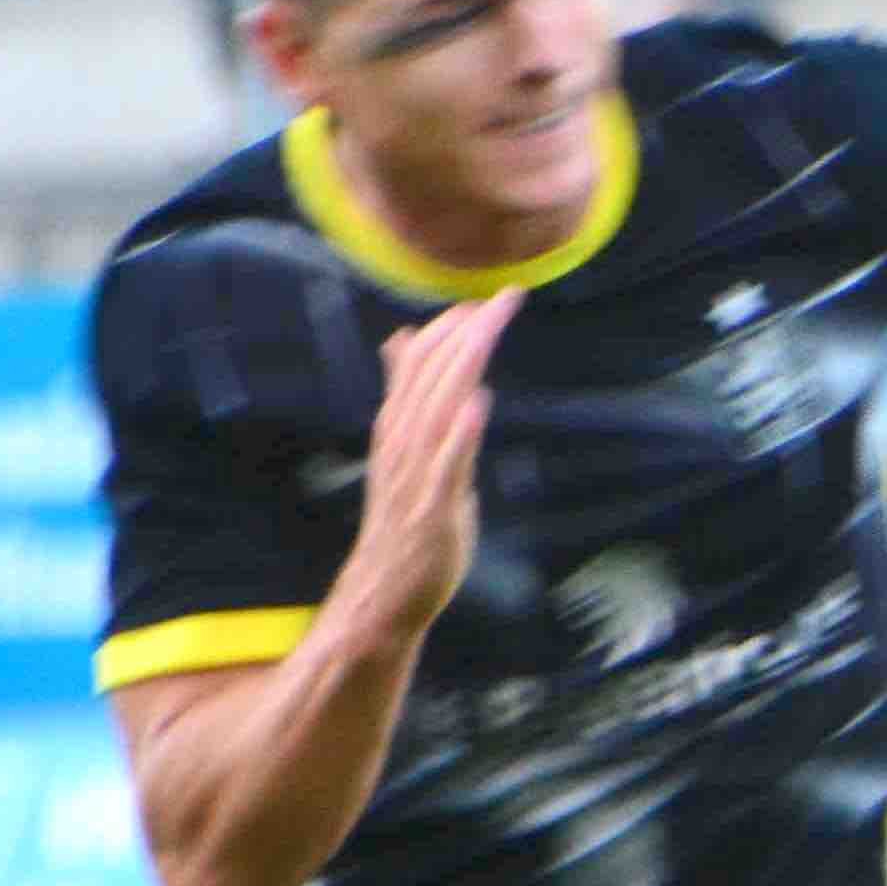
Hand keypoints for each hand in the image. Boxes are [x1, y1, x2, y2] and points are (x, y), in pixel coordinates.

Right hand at [340, 297, 511, 635]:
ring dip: (461, 367)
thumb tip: (402, 342)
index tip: (484, 300)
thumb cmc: (406, 517)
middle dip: (465, 335)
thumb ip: (410, 396)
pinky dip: (459, 433)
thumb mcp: (410, 447)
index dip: (450, 330)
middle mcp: (402, 441)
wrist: (386, 586)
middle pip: (431, 377)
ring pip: (436, 408)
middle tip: (501, 299)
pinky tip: (476, 403)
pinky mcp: (431, 507)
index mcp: (399, 426)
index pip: (421, 365)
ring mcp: (415, 473)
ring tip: (486, 330)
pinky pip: (445, 465)